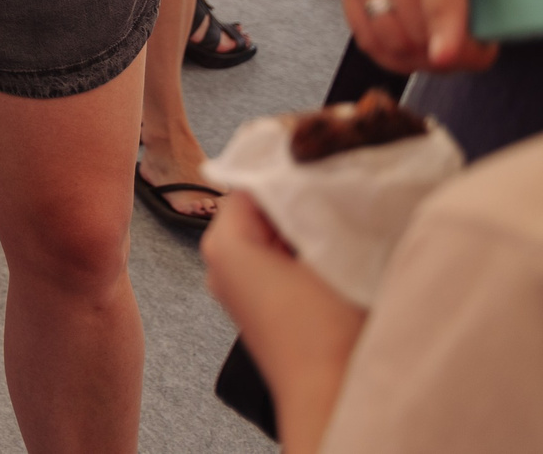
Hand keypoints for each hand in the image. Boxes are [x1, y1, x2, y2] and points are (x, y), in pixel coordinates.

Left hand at [201, 194, 365, 447]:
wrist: (330, 400)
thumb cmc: (326, 329)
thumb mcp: (328, 255)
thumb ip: (319, 209)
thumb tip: (328, 176)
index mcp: (223, 243)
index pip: (252, 184)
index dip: (290, 173)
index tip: (325, 164)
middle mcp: (219, 262)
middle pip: (259, 211)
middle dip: (298, 201)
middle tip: (340, 189)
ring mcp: (236, 288)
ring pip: (271, 237)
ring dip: (304, 229)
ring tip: (343, 220)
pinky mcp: (258, 309)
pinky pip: (276, 264)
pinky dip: (302, 255)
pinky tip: (335, 255)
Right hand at [323, 0, 503, 72]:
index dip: (446, 18)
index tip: (453, 52)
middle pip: (411, 16)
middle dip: (451, 53)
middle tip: (483, 52)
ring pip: (384, 31)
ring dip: (420, 57)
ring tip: (450, 52)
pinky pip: (362, 29)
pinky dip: (390, 51)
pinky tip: (416, 49)